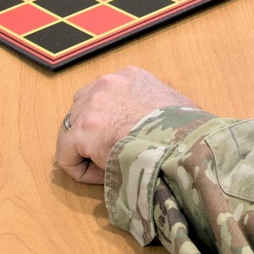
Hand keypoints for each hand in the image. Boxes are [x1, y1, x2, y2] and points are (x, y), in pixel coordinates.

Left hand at [55, 66, 199, 184]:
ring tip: (110, 167)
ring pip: (72, 131)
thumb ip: (162, 109)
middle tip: (114, 154)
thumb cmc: (187, 130)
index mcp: (130, 77)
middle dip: (93, 134)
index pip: (105, 96)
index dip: (111, 124)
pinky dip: (80, 168)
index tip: (128, 143)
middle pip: (82, 109)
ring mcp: (92, 105)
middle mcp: (106, 84)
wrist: (182, 141)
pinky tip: (103, 176)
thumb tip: (168, 126)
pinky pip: (66, 154)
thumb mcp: (178, 106)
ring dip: (86, 150)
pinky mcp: (83, 130)